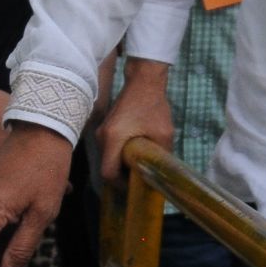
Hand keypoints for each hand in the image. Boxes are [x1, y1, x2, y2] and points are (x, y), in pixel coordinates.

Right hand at [96, 58, 173, 181]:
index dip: (121, 185)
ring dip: (123, 165)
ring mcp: (101, 132)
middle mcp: (101, 137)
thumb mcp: (163, 133)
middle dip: (123, 176)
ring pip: (109, 159)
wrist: (143, 80)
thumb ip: (161, 156)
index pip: (108, 173)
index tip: (137, 186)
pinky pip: (111, 149)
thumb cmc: (154, 104)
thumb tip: (161, 175)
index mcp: (113, 139)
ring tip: (142, 167)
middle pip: (107, 167)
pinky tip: (138, 154)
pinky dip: (122, 156)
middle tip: (142, 179)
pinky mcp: (106, 129)